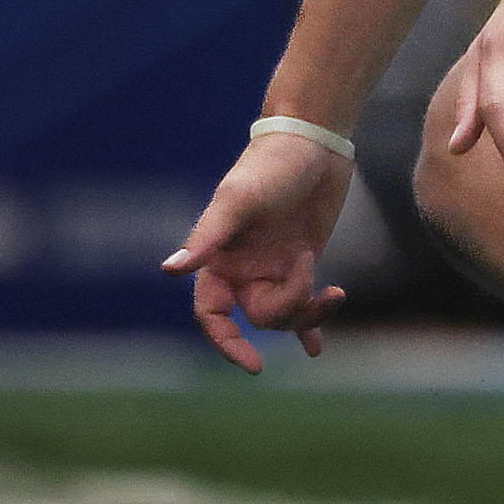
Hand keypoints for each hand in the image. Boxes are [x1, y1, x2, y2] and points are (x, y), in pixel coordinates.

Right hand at [162, 133, 353, 372]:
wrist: (313, 140)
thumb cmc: (270, 165)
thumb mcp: (239, 201)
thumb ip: (207, 238)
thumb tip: (169, 271)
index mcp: (220, 259)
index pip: (211, 314)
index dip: (226, 342)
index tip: (254, 364)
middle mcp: (244, 268)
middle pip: (258, 318)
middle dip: (288, 308)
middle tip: (307, 268)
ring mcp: (274, 266)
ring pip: (284, 315)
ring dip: (309, 313)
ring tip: (334, 294)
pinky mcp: (302, 259)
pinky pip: (302, 303)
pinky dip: (309, 325)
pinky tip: (315, 349)